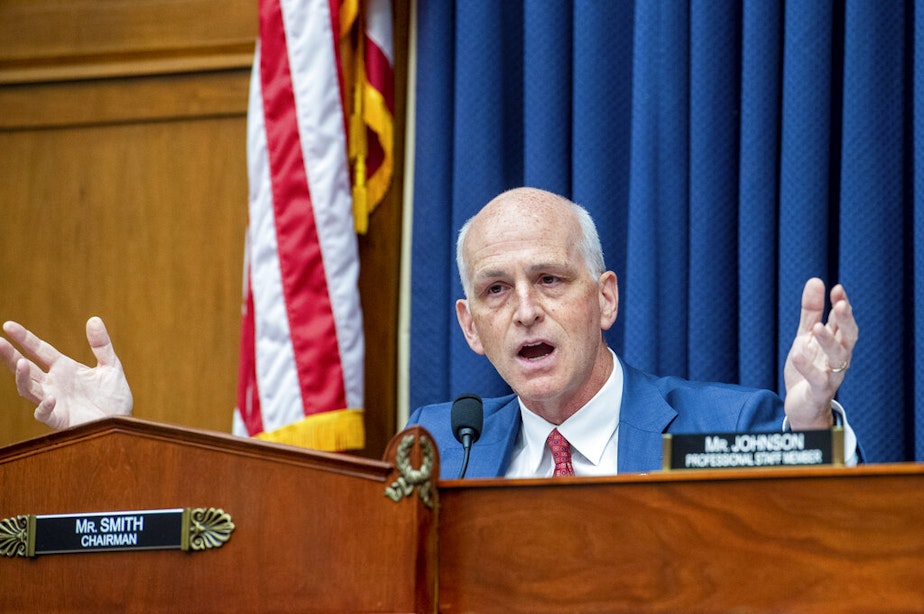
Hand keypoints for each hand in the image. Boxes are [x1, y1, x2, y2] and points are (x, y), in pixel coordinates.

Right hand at [0, 317, 132, 429]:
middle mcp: (53, 383)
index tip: (8, 325)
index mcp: (63, 368)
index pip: (39, 350)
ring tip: (21, 363)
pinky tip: (50, 398)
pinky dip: (45, 406)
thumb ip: (101, 345)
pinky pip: (45, 413)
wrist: (120, 420)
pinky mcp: (59, 419)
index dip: (24, 338)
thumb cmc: (113, 396)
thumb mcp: (110, 366)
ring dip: (22, 377)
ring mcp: (53, 401)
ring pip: (28, 389)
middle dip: (10, 355)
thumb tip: (94, 319)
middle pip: (25, 368)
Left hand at [784, 278, 857, 428]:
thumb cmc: (808, 368)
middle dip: (845, 321)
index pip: (843, 322)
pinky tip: (796, 354)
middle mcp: (839, 358)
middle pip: (848, 337)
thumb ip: (811, 312)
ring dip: (829, 342)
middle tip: (840, 304)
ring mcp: (831, 375)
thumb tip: (815, 280)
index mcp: (836, 343)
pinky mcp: (819, 391)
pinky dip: (807, 367)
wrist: (802, 405)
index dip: (843, 305)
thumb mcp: (805, 336)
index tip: (837, 289)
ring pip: (837, 358)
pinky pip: (817, 379)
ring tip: (817, 328)